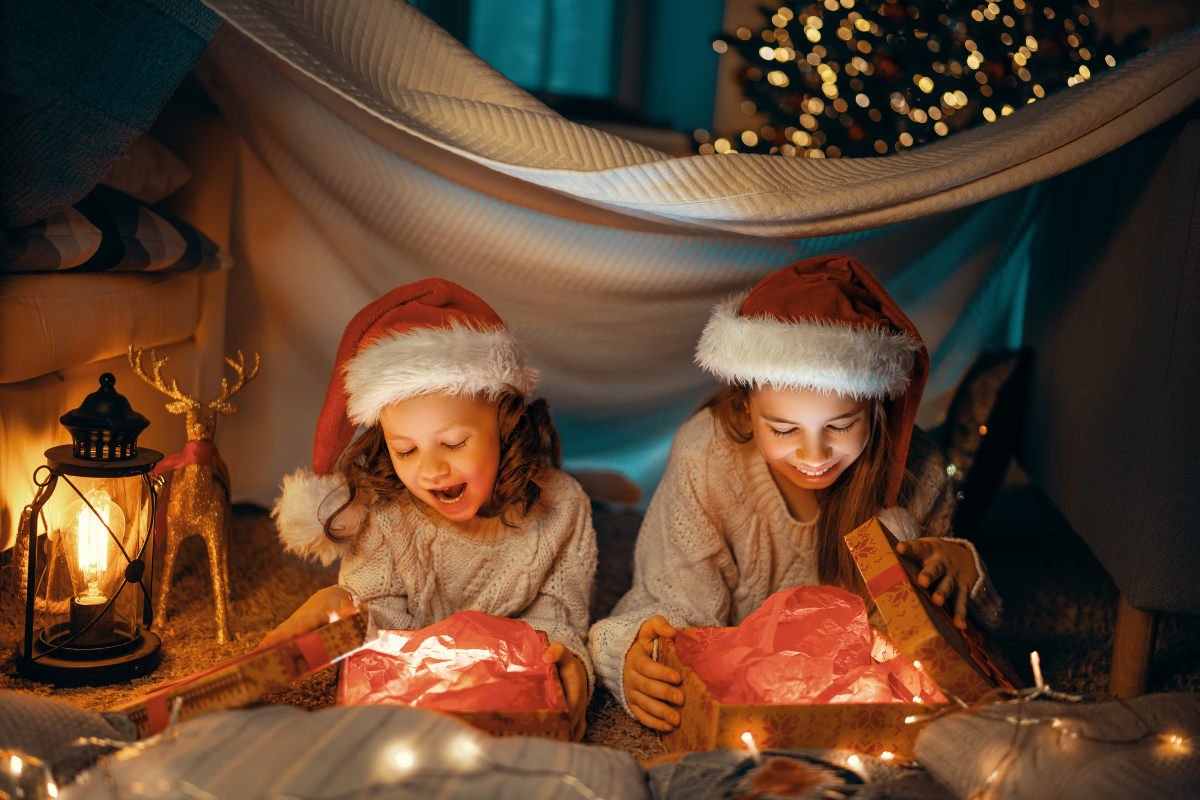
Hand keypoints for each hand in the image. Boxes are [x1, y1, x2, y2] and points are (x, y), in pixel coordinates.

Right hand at [258, 586, 357, 649]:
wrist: (330, 596)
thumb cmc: (341, 606)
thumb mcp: (348, 607)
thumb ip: (350, 611)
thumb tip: (354, 612)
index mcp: (322, 613)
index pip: (313, 620)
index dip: (306, 626)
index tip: (298, 631)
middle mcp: (307, 616)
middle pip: (293, 626)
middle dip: (283, 636)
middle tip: (270, 645)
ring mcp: (298, 619)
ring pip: (285, 629)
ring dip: (274, 639)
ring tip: (262, 648)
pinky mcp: (293, 623)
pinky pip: (281, 631)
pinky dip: (272, 639)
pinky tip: (262, 648)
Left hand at [544, 643, 587, 741]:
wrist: (578, 671)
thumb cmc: (567, 664)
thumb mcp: (564, 654)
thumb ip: (557, 651)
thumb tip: (546, 655)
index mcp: (577, 691)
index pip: (572, 706)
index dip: (563, 716)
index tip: (549, 724)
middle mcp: (579, 706)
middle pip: (572, 724)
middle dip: (558, 732)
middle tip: (538, 740)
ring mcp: (579, 715)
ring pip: (574, 732)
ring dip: (562, 740)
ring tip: (542, 747)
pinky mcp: (576, 720)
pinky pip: (575, 734)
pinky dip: (566, 742)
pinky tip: (551, 748)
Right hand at [622, 615, 681, 731]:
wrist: (624, 658)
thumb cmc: (643, 643)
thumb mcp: (647, 630)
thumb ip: (659, 624)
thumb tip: (673, 632)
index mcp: (634, 660)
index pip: (647, 667)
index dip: (661, 673)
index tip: (677, 677)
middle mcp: (630, 678)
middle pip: (647, 688)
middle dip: (664, 694)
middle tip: (682, 699)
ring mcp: (631, 694)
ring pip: (645, 705)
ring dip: (661, 713)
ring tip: (677, 720)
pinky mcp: (633, 706)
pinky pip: (642, 717)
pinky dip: (654, 724)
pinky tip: (669, 727)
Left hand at [895, 538, 978, 629]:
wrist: (967, 556)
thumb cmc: (934, 555)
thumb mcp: (925, 549)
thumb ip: (908, 555)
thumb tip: (878, 564)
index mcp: (930, 550)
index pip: (919, 547)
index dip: (909, 547)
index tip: (900, 548)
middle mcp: (942, 563)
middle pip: (935, 568)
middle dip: (929, 574)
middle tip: (922, 581)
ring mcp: (953, 576)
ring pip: (947, 585)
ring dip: (942, 593)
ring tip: (937, 601)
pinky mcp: (963, 589)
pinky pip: (961, 602)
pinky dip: (960, 615)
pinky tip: (960, 626)